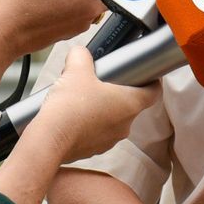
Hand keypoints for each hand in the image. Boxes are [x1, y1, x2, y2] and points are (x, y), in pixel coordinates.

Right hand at [27, 47, 160, 162]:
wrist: (49, 140)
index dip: (152, 80)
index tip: (145, 74)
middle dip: (118, 91)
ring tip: (83, 97)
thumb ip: (82, 55)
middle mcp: (125, 125)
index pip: (154, 91)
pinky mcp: (93, 149)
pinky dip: (89, 123)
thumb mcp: (76, 69)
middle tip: (103, 80)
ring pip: (112, 119)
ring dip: (103, 108)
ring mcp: (110, 140)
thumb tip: (81, 54)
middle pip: (130, 104)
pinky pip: (97, 132)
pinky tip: (73, 114)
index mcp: (130, 103)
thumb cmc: (69, 107)